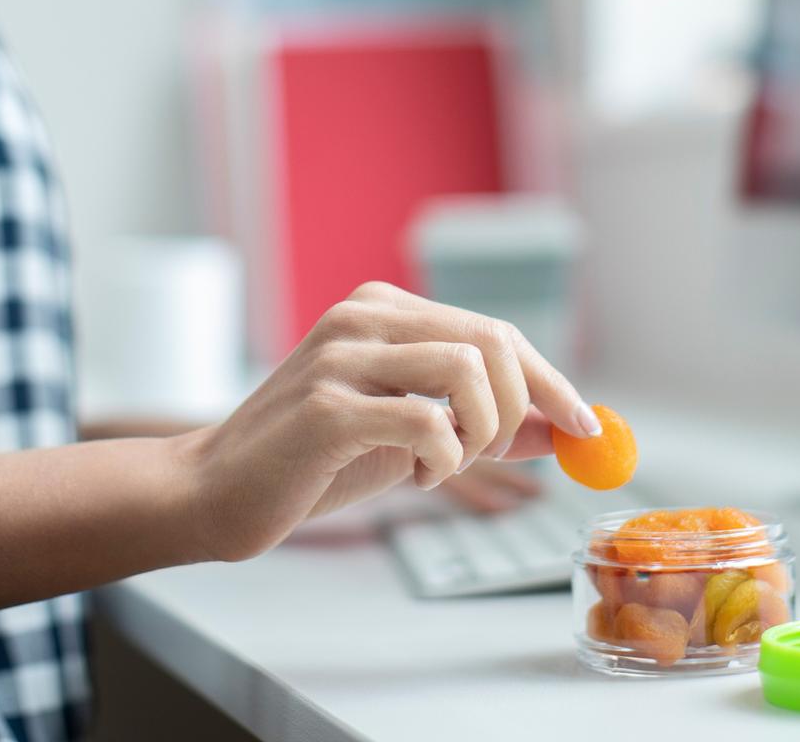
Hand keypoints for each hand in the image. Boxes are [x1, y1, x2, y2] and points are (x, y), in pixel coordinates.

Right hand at [177, 281, 598, 560]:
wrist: (213, 491)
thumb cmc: (312, 462)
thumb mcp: (406, 435)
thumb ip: (476, 422)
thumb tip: (559, 428)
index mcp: (382, 308)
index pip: (492, 330)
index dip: (550, 380)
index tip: (586, 427)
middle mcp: (363, 315)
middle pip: (490, 340)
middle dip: (524, 405)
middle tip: (508, 452)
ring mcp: (341, 356)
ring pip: (466, 370)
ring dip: (480, 432)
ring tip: (444, 463)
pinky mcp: (326, 407)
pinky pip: (427, 423)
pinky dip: (443, 459)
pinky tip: (413, 478)